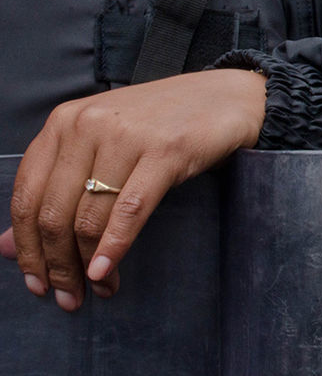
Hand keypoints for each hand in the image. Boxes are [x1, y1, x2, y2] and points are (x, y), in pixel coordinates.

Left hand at [3, 69, 265, 310]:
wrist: (227, 97)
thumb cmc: (163, 124)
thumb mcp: (102, 147)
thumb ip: (56, 191)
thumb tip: (6, 248)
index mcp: (64, 122)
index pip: (26, 197)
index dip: (28, 248)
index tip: (36, 282)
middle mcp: (87, 124)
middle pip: (54, 212)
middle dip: (57, 264)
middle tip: (68, 297)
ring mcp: (126, 135)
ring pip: (89, 216)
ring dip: (88, 264)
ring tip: (98, 288)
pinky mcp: (165, 150)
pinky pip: (129, 210)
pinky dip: (115, 246)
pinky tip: (108, 270)